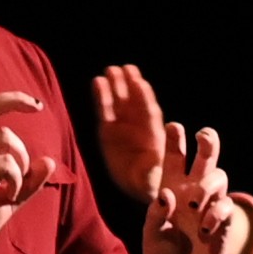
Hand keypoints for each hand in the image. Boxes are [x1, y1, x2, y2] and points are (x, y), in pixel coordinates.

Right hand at [0, 90, 50, 253]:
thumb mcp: (10, 200)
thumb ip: (30, 182)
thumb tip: (49, 161)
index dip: (11, 99)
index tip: (36, 106)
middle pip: (3, 126)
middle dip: (23, 152)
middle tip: (20, 181)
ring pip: (5, 137)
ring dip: (20, 165)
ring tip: (12, 191)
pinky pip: (2, 162)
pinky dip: (15, 178)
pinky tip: (8, 197)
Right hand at [90, 63, 180, 197]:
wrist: (140, 184)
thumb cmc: (153, 181)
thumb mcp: (154, 181)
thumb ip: (151, 173)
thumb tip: (151, 169)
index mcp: (154, 135)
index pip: (149, 113)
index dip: (144, 98)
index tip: (139, 83)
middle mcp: (139, 126)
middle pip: (134, 102)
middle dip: (130, 85)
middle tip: (125, 69)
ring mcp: (123, 126)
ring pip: (119, 102)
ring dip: (115, 86)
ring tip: (110, 70)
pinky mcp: (108, 130)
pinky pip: (104, 110)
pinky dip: (101, 96)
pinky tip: (97, 82)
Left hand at [135, 137, 233, 253]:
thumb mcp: (150, 235)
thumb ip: (156, 214)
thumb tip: (167, 194)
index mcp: (170, 192)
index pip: (174, 161)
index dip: (175, 142)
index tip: (174, 126)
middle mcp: (192, 196)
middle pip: (205, 161)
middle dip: (208, 144)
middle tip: (204, 135)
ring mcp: (209, 210)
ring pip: (220, 179)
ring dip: (209, 184)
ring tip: (195, 203)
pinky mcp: (222, 227)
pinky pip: (226, 208)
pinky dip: (217, 213)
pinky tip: (205, 228)